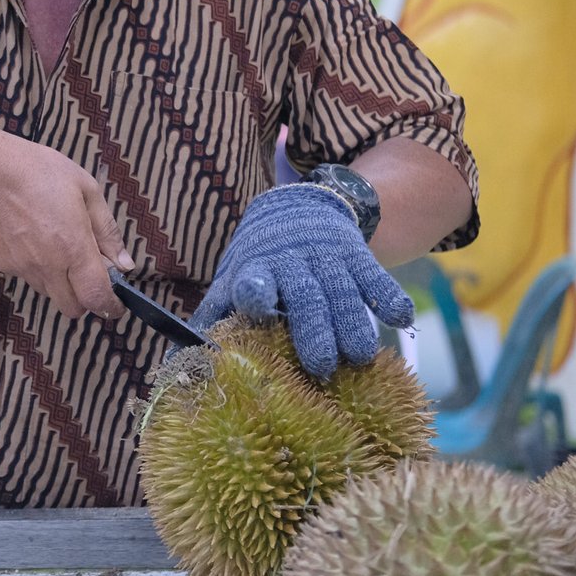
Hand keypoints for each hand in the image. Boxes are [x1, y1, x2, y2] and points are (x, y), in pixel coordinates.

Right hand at [0, 136, 131, 318]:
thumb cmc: (39, 171)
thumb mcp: (86, 190)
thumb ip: (107, 231)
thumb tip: (125, 264)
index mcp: (74, 247)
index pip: (96, 297)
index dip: (110, 307)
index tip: (115, 305)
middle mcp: (48, 265)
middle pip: (71, 308)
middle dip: (83, 299)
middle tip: (84, 275)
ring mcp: (21, 267)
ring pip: (47, 291)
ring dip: (57, 280)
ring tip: (51, 243)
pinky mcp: (1, 264)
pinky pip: (24, 274)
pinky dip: (33, 264)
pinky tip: (28, 235)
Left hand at [186, 183, 413, 378]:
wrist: (298, 208)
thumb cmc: (260, 262)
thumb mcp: (232, 279)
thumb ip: (213, 316)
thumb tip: (176, 361)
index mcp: (256, 270)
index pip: (254, 281)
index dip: (256, 293)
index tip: (258, 308)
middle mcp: (292, 262)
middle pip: (305, 296)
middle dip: (313, 331)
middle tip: (320, 367)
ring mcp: (327, 257)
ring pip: (342, 291)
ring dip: (352, 324)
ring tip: (357, 358)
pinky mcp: (358, 255)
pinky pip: (377, 276)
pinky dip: (389, 296)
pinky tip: (400, 318)